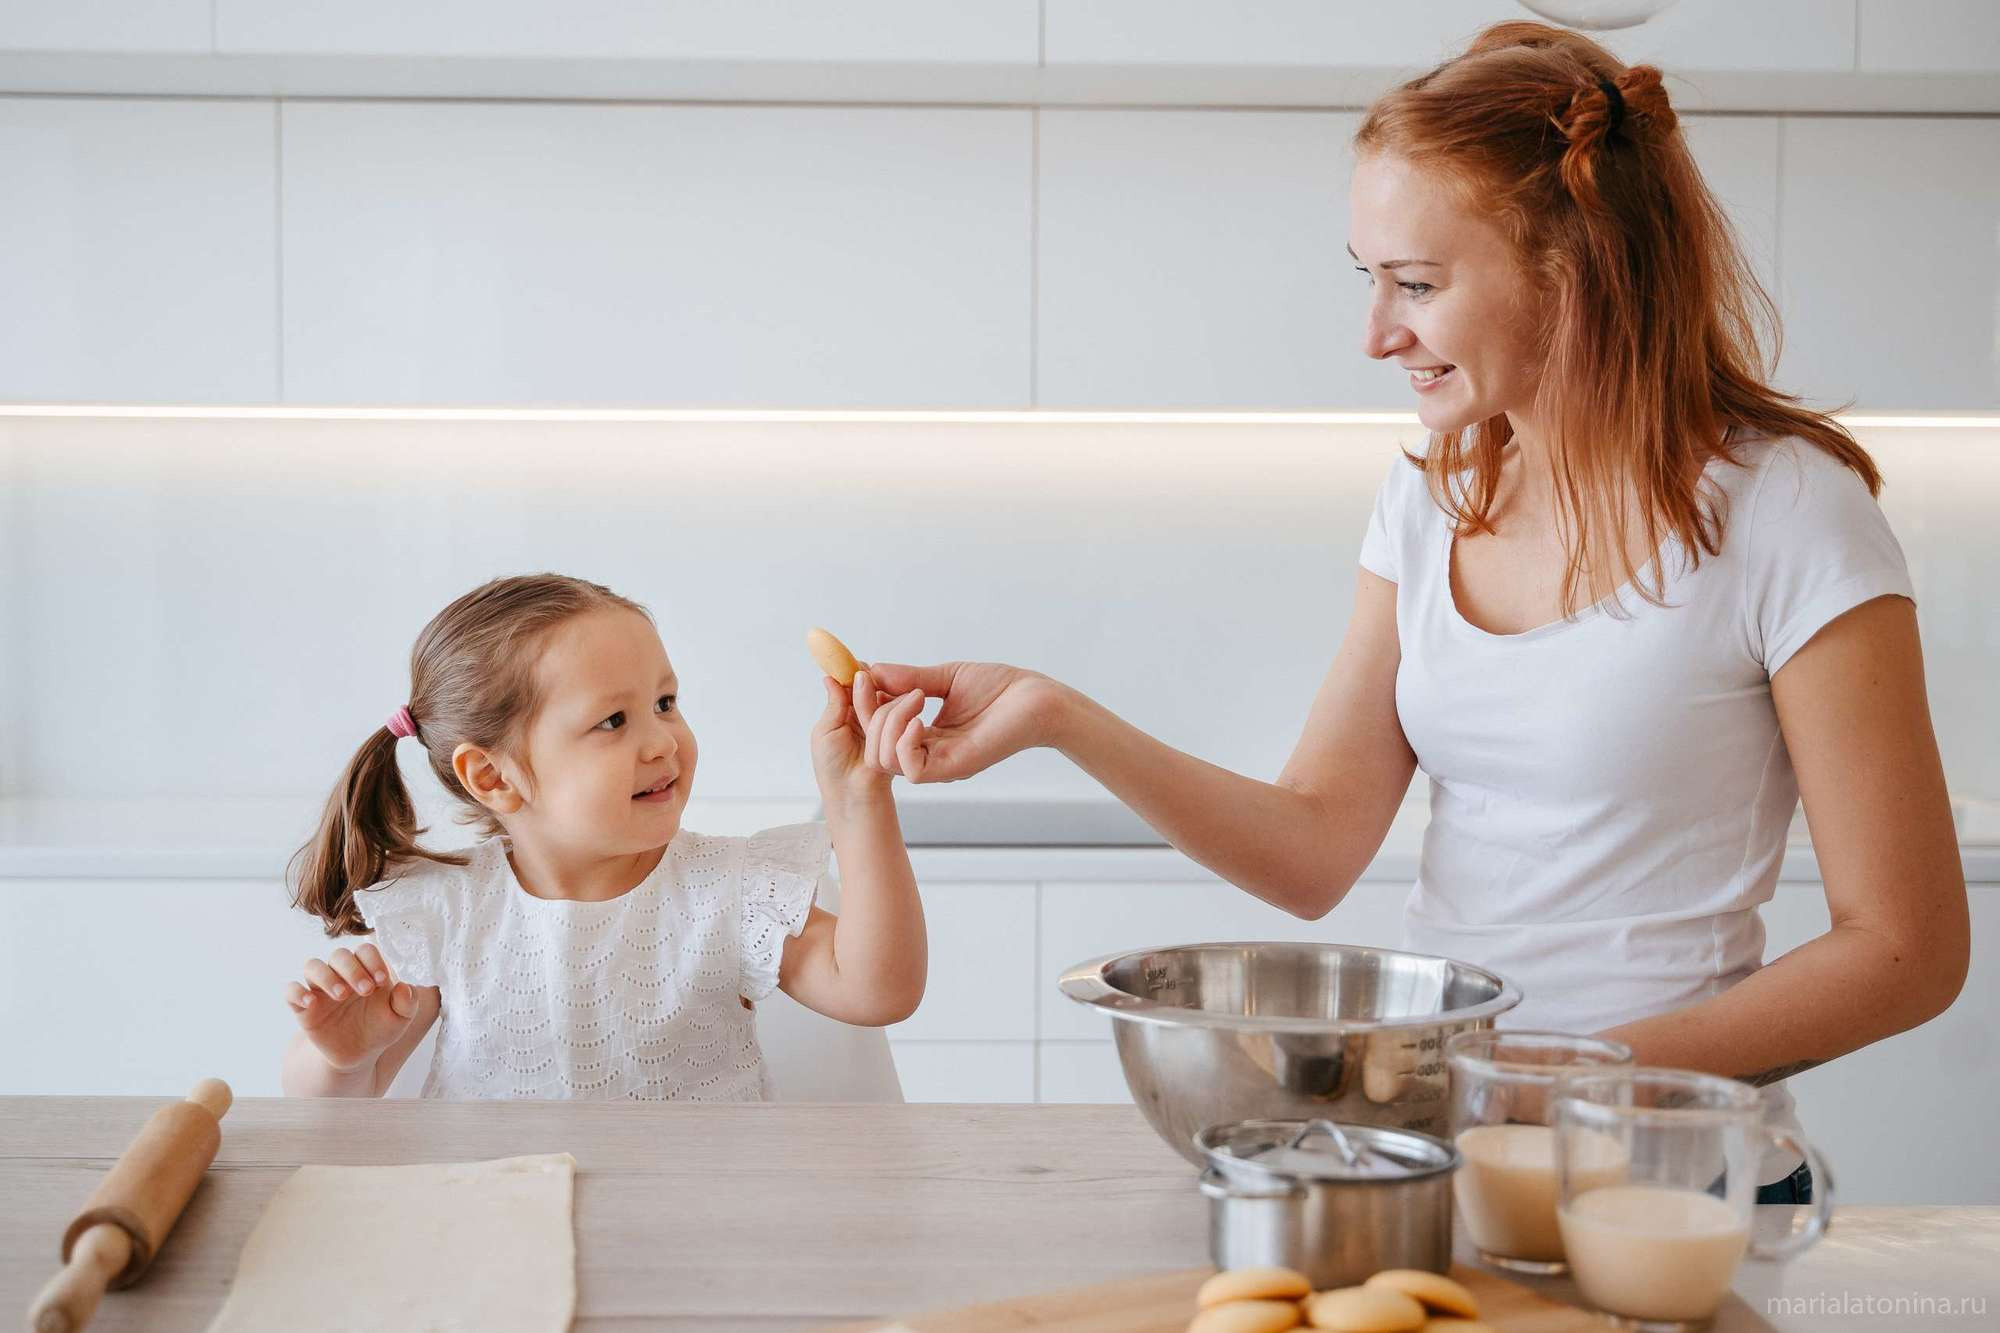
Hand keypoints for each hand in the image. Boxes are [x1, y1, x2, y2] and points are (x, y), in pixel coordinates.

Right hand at [284, 944, 418, 1073]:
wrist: (359, 1055)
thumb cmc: (380, 1029)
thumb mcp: (400, 1019)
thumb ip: (407, 1002)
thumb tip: (405, 987)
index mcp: (366, 970)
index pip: (364, 951)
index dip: (373, 961)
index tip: (382, 981)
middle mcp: (341, 974)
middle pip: (339, 954)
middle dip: (353, 969)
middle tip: (366, 990)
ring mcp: (320, 989)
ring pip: (313, 966)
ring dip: (327, 976)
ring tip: (342, 995)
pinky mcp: (303, 1007)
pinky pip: (291, 991)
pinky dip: (297, 993)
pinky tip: (311, 1003)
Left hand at [811, 674, 894, 801]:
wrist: (853, 794)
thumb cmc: (832, 768)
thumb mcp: (825, 731)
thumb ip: (834, 704)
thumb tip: (829, 677)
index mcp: (842, 714)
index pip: (849, 686)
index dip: (852, 673)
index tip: (856, 663)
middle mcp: (861, 717)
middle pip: (869, 689)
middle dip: (869, 681)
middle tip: (868, 674)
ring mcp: (879, 725)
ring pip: (883, 698)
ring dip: (881, 693)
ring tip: (880, 688)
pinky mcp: (896, 734)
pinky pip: (897, 715)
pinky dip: (895, 707)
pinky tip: (895, 702)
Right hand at [854, 661, 1063, 783]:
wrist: (1037, 699)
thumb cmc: (1001, 689)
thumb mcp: (947, 678)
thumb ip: (910, 679)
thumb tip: (873, 672)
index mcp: (924, 736)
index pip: (876, 731)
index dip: (862, 704)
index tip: (859, 674)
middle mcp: (929, 753)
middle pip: (874, 748)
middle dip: (867, 712)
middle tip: (876, 681)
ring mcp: (941, 763)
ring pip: (886, 760)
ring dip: (887, 723)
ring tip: (913, 696)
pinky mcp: (955, 766)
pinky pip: (913, 769)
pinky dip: (905, 743)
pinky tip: (919, 717)